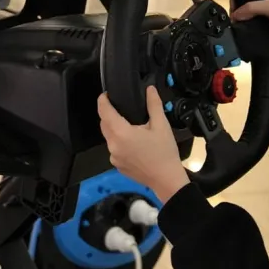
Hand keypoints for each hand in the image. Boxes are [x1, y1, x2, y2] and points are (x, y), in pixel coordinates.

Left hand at [97, 87, 189, 202]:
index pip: (104, 112)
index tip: (105, 94)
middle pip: (104, 125)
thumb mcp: (161, 125)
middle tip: (121, 108)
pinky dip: (119, 142)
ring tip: (130, 125)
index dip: (102, 101)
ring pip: (109, 137)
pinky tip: (133, 143)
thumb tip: (150, 89)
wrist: (166, 179)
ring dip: (114, 129)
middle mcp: (113, 145)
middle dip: (108, 114)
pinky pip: (114, 149)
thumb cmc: (164, 152)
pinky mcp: (117, 166)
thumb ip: (154, 105)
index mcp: (121, 133)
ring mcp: (114, 157)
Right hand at [233, 0, 268, 102]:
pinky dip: (241, 31)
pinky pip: (246, 29)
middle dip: (235, 11)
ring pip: (243, 18)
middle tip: (232, 20)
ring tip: (232, 28)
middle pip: (241, 6)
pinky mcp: (259, 31)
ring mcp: (259, 18)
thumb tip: (234, 16)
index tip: (232, 7)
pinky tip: (237, 34)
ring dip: (238, 23)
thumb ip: (252, 8)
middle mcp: (260, 5)